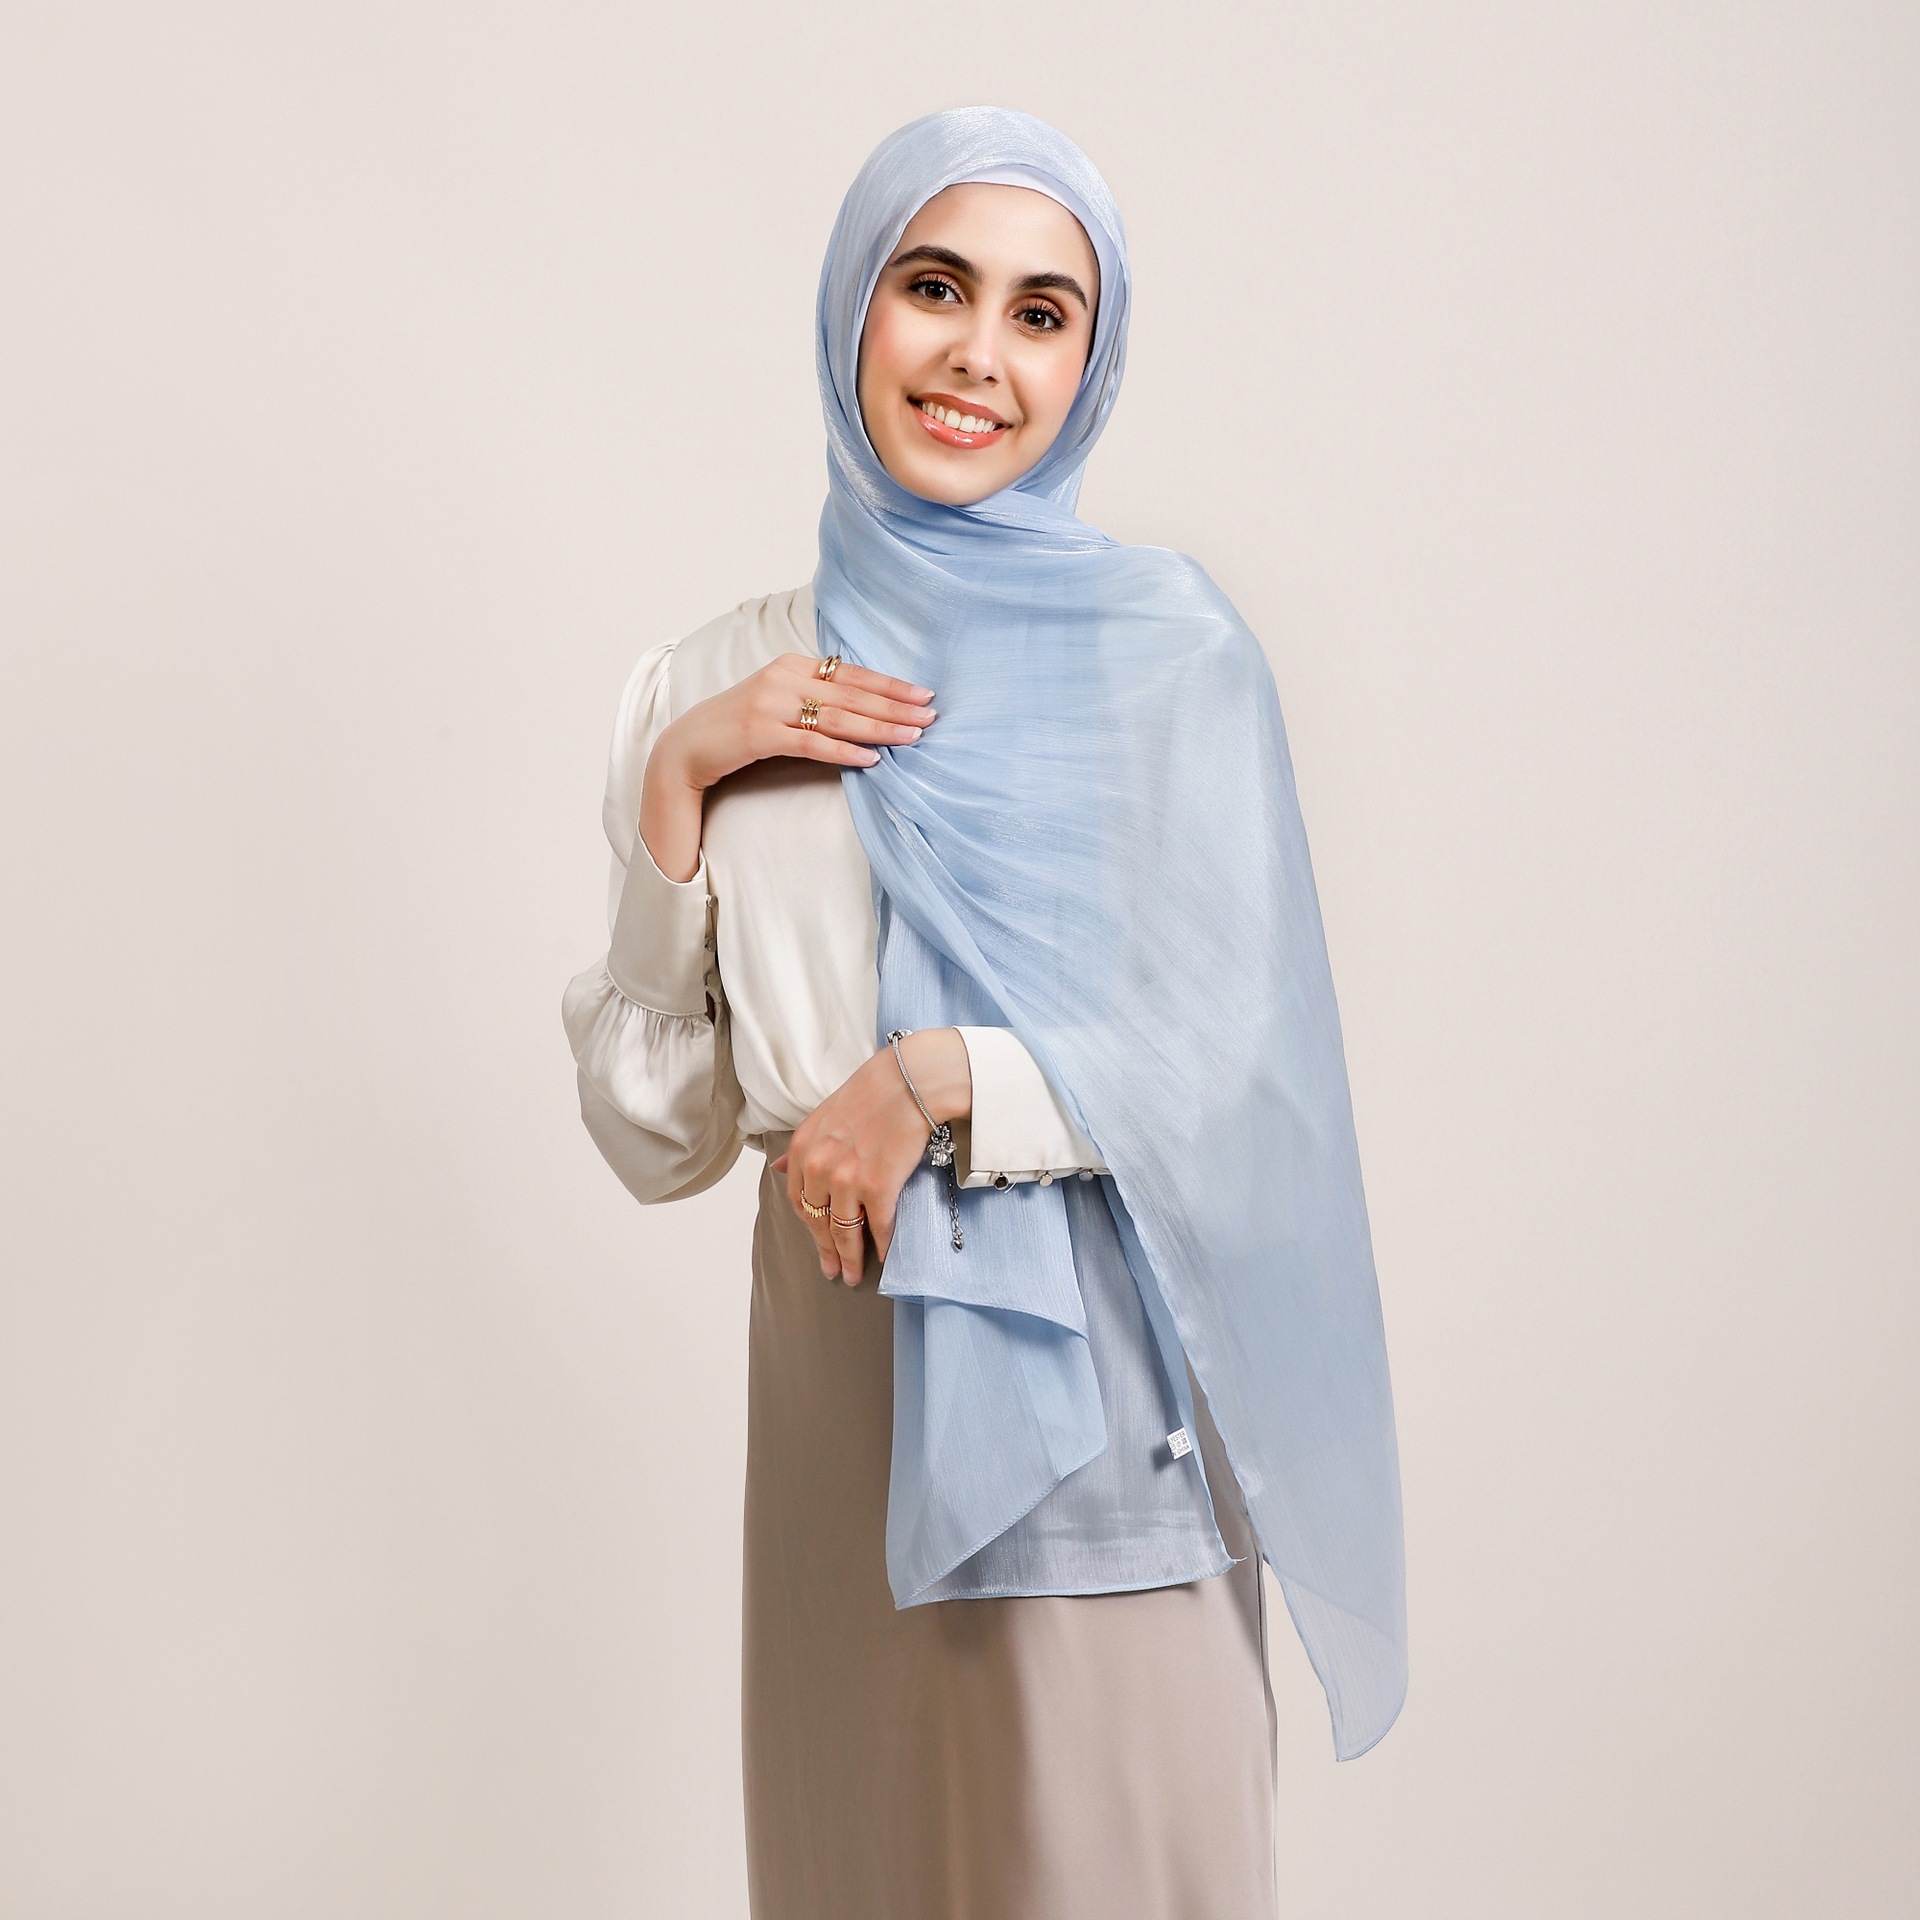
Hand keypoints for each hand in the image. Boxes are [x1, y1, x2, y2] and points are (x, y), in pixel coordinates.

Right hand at [639, 653, 933, 880]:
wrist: (687, 747)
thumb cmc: (739, 727)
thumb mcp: (778, 700)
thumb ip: (814, 696)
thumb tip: (863, 706)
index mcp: (792, 664)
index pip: (852, 673)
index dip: (890, 684)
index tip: (923, 693)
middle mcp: (783, 677)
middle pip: (851, 694)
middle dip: (894, 706)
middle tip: (930, 716)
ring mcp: (770, 704)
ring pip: (837, 716)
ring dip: (879, 728)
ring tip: (912, 737)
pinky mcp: (760, 733)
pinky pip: (811, 742)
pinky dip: (843, 751)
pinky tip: (871, 759)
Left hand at [773, 1029, 971, 1285]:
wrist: (910, 1081)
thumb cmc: (872, 1093)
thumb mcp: (822, 1116)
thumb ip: (802, 1147)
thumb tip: (778, 1168)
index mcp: (802, 1149)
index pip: (799, 1202)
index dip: (809, 1228)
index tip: (818, 1243)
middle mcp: (819, 1168)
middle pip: (819, 1223)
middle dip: (827, 1251)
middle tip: (834, 1271)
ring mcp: (847, 1180)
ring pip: (844, 1232)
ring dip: (850, 1258)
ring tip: (853, 1275)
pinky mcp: (878, 1187)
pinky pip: (878, 1227)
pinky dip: (882, 1246)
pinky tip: (884, 1257)